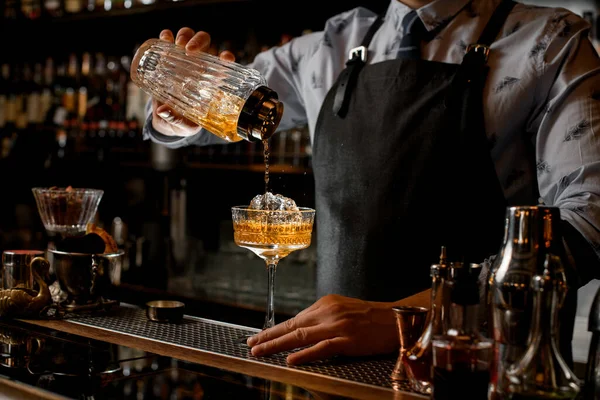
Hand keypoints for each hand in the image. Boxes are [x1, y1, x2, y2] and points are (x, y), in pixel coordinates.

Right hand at [150, 27, 235, 136]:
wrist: (166, 120)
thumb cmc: (183, 122)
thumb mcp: (184, 125)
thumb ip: (176, 120)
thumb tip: (163, 111)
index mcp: (210, 80)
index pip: (223, 64)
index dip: (227, 57)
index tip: (226, 58)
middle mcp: (199, 66)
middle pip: (205, 43)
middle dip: (199, 41)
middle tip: (190, 50)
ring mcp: (182, 60)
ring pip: (188, 37)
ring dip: (184, 36)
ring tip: (177, 45)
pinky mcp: (166, 57)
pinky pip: (167, 41)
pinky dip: (166, 36)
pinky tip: (164, 38)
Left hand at [246, 294, 398, 364]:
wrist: (397, 319)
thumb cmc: (371, 317)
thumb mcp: (343, 310)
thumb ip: (323, 318)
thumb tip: (301, 329)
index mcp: (326, 304)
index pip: (294, 319)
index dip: (274, 329)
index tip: (257, 336)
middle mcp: (329, 312)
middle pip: (293, 326)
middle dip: (268, 336)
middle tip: (250, 344)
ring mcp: (338, 326)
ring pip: (301, 336)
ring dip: (278, 344)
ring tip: (261, 351)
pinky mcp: (349, 340)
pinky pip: (322, 348)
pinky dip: (305, 354)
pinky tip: (291, 359)